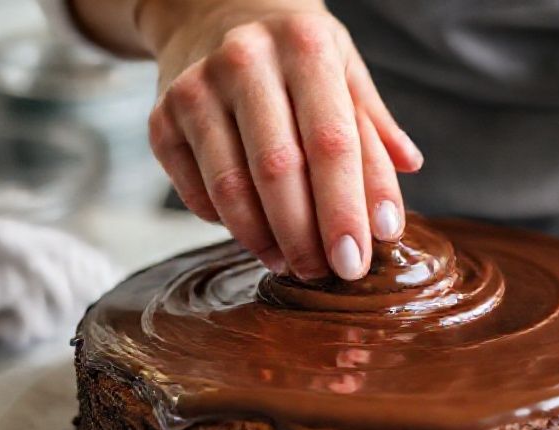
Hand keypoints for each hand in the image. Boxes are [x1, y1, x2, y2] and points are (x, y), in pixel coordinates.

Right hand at [142, 1, 422, 278]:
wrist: (212, 10)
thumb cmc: (295, 53)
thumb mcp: (345, 70)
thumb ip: (375, 131)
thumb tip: (398, 198)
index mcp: (304, 46)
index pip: (331, 142)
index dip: (346, 208)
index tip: (360, 258)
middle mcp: (244, 61)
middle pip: (278, 170)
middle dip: (306, 236)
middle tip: (327, 273)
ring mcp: (194, 90)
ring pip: (231, 189)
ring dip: (266, 241)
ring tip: (293, 263)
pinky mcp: (160, 120)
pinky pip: (196, 193)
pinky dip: (228, 225)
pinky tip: (256, 235)